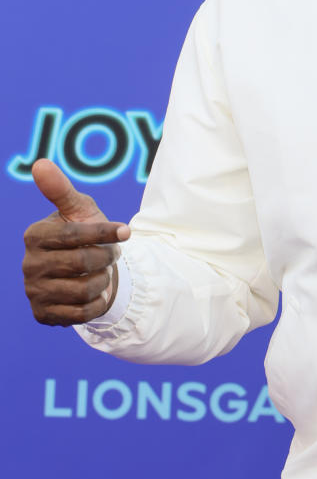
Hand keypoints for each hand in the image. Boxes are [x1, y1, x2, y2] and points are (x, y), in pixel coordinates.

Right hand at [22, 159, 129, 326]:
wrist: (88, 273)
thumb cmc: (84, 235)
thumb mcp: (79, 210)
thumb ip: (62, 190)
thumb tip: (40, 164)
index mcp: (35, 236)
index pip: (73, 234)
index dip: (103, 233)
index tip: (126, 231)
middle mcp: (29, 264)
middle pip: (82, 263)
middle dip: (106, 257)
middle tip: (111, 254)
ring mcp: (34, 291)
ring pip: (85, 290)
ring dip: (103, 281)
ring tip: (101, 273)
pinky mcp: (43, 314)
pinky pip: (83, 314)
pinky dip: (98, 303)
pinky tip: (95, 294)